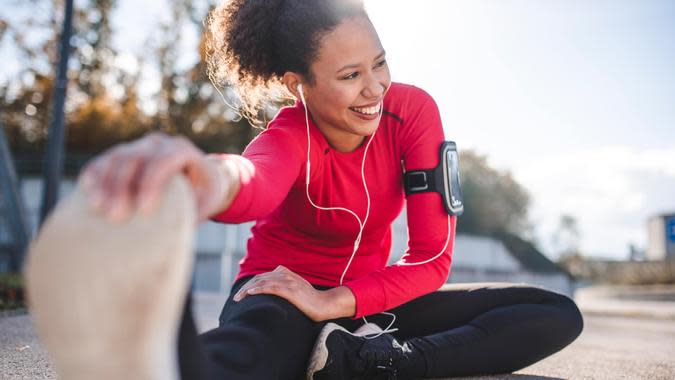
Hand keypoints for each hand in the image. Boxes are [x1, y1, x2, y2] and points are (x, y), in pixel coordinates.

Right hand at [79, 132, 232, 222]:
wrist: (199, 177)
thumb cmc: (204, 194)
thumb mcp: (205, 203)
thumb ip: (192, 212)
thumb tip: (172, 236)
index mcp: (183, 151)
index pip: (165, 160)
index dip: (152, 183)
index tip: (143, 210)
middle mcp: (160, 144)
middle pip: (136, 158)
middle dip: (123, 186)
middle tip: (115, 216)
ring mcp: (140, 146)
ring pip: (117, 157)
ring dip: (105, 182)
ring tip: (98, 208)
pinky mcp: (124, 153)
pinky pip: (105, 159)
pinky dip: (95, 173)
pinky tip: (87, 190)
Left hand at [233, 266, 332, 321]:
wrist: (324, 304)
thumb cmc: (310, 301)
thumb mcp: (295, 290)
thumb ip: (284, 287)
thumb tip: (270, 294)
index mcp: (285, 273)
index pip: (262, 276)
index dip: (250, 284)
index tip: (242, 294)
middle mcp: (285, 274)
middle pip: (260, 278)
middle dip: (246, 287)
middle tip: (236, 298)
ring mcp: (288, 281)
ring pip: (262, 282)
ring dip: (248, 290)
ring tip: (238, 298)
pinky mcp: (291, 290)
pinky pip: (271, 287)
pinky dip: (258, 289)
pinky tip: (250, 293)